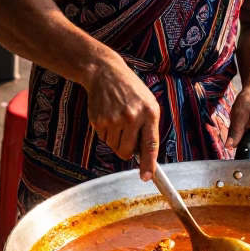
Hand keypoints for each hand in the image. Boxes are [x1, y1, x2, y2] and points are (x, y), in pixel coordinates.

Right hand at [84, 55, 160, 180]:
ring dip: (116, 140)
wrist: (106, 73)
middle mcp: (132, 117)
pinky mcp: (98, 120)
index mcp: (149, 113)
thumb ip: (148, 128)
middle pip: (127, 151)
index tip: (146, 177)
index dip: (148, 164)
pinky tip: (108, 116)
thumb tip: (144, 156)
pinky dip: (106, 133)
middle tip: (127, 136)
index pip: (150, 144)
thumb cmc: (131, 91)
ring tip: (118, 119)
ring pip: (114, 147)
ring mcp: (114, 119)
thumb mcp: (148, 103)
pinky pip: (103, 139)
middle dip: (127, 150)